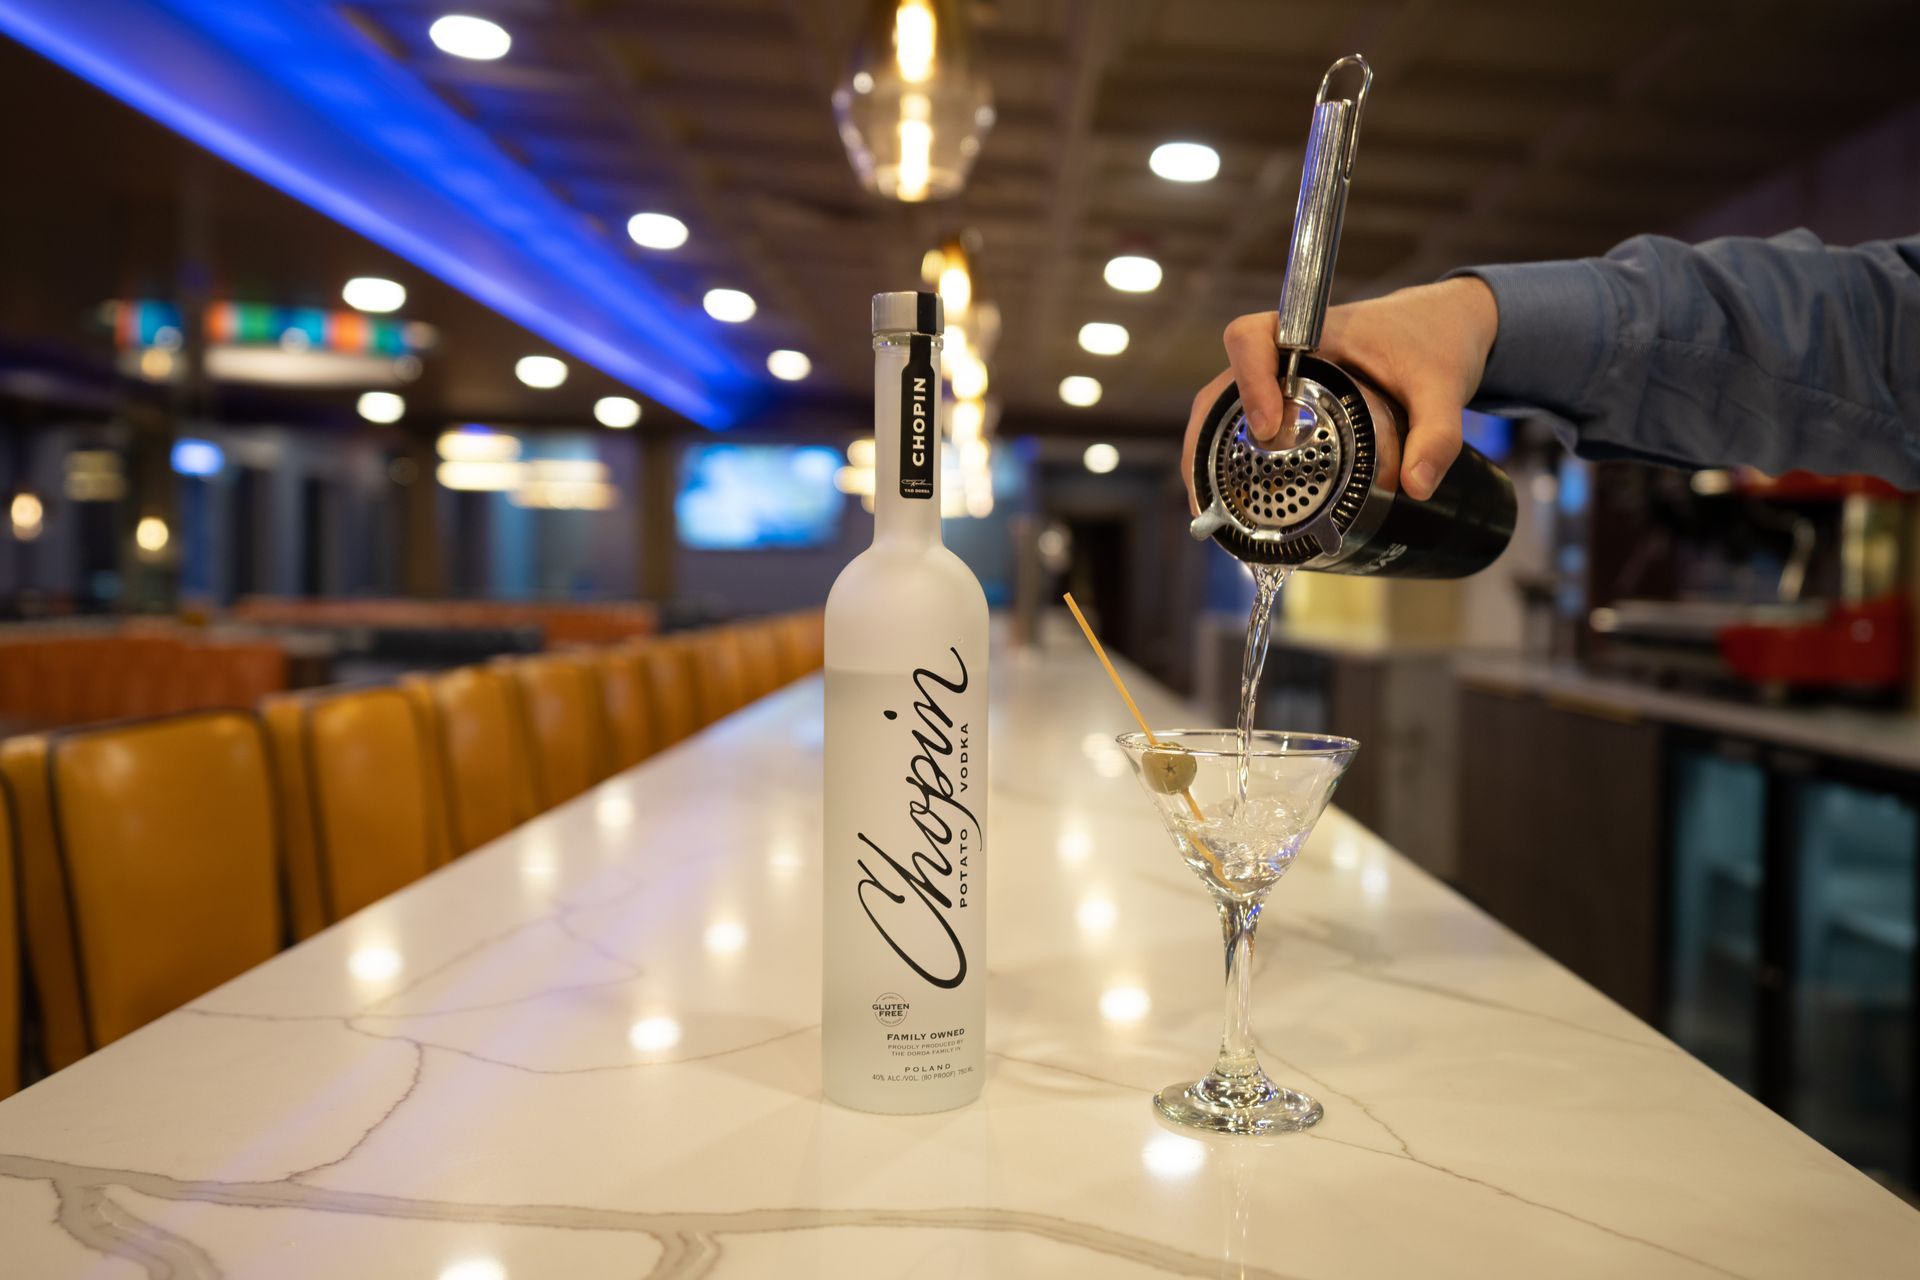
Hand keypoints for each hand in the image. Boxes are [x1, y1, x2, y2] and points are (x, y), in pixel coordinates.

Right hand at [1182, 277, 1498, 510]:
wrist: (1440, 326)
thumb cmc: (1433, 341)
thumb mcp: (1442, 387)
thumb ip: (1436, 435)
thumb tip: (1416, 487)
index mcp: (1312, 331)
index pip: (1250, 337)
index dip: (1248, 382)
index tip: (1270, 427)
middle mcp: (1283, 354)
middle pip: (1220, 387)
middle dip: (1209, 439)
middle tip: (1217, 493)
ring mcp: (1277, 381)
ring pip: (1222, 411)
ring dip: (1210, 456)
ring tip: (1212, 508)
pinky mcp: (1283, 403)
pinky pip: (1242, 427)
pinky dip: (1230, 461)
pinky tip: (1233, 500)